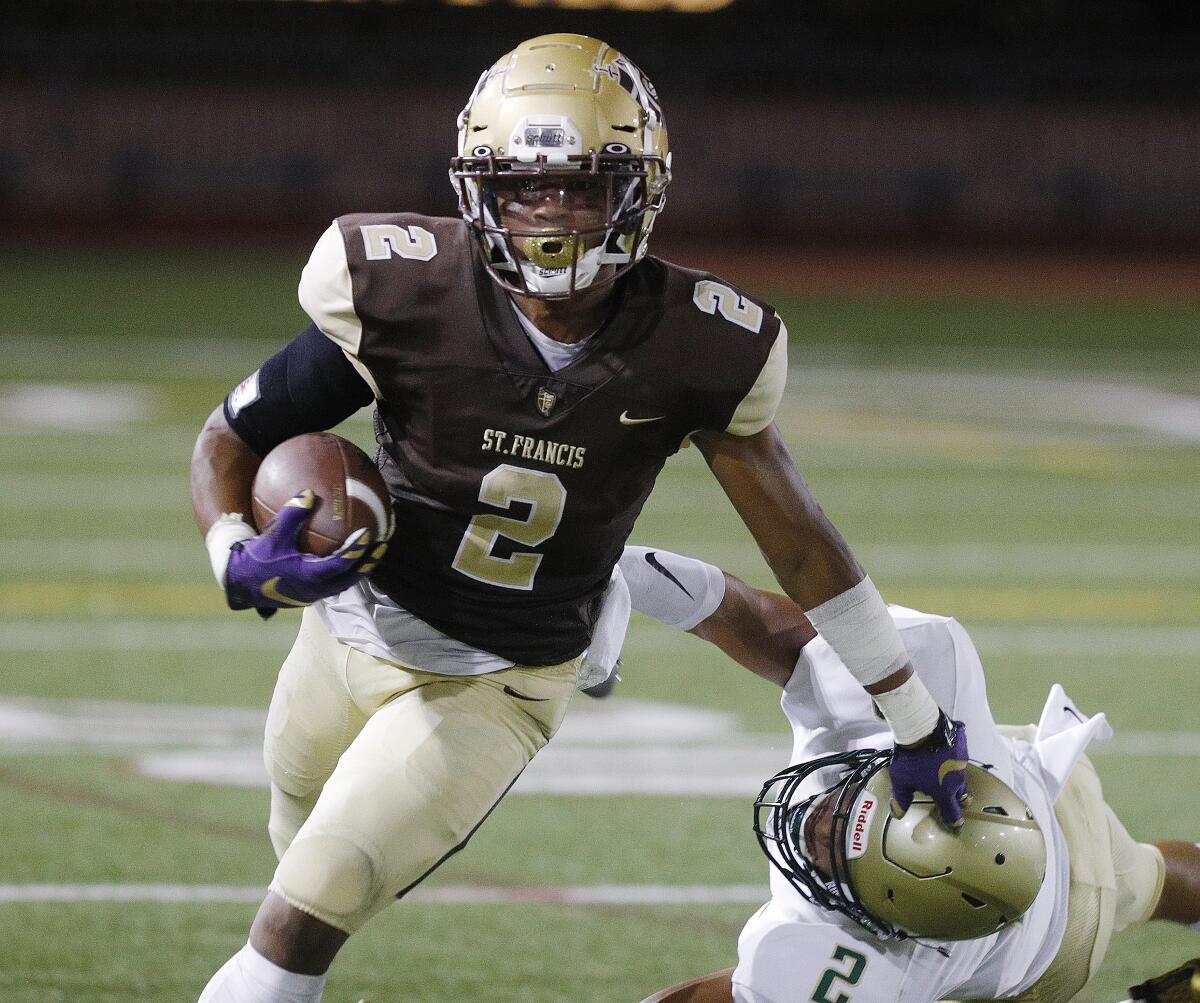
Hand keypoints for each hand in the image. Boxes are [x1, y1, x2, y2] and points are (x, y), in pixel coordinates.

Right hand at [223, 490, 385, 614]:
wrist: (239, 584)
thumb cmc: (255, 559)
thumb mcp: (272, 534)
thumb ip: (291, 514)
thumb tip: (309, 492)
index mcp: (308, 576)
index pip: (340, 564)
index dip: (356, 551)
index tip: (369, 535)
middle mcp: (315, 590)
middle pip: (351, 578)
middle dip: (368, 563)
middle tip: (383, 545)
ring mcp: (313, 595)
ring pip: (344, 582)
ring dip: (360, 568)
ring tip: (373, 553)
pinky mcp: (309, 594)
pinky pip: (333, 582)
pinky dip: (345, 570)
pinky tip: (349, 556)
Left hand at [888, 711, 968, 828]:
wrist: (922, 728)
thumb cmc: (911, 758)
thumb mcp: (901, 780)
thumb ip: (901, 799)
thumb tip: (898, 814)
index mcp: (944, 792)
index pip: (952, 813)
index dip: (953, 821)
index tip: (956, 825)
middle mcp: (957, 780)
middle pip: (960, 795)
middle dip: (958, 799)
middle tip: (957, 801)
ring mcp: (962, 763)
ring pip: (961, 777)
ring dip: (956, 779)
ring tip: (951, 778)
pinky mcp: (962, 748)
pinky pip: (960, 758)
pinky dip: (954, 759)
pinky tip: (947, 755)